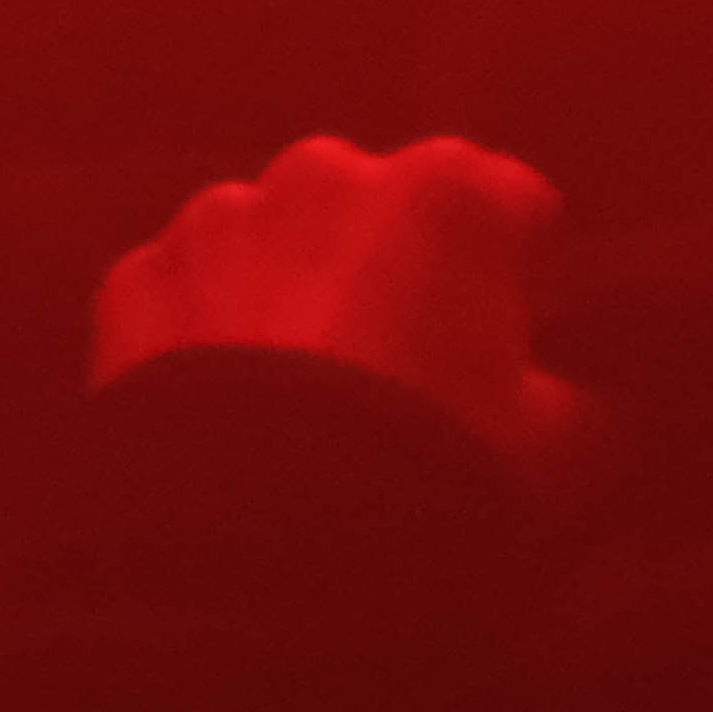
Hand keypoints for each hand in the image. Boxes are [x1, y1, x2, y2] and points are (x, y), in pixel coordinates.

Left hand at [93, 134, 601, 486]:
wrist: (254, 537)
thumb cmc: (436, 471)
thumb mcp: (561, 450)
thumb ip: (580, 398)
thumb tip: (576, 392)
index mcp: (447, 193)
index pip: (515, 201)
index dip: (525, 269)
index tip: (520, 335)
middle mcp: (323, 174)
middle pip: (381, 204)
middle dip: (395, 262)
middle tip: (404, 364)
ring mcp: (213, 218)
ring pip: (271, 237)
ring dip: (292, 286)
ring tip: (303, 393)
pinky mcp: (132, 278)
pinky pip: (187, 292)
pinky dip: (205, 331)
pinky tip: (223, 412)